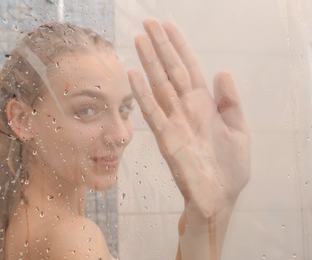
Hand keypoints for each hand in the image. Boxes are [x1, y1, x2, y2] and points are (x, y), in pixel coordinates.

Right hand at [128, 18, 249, 222]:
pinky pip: (153, 112)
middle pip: (171, 71)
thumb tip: (222, 73)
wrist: (220, 198)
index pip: (189, 69)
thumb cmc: (229, 168)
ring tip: (139, 40)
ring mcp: (175, 122)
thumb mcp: (239, 131)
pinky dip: (143, 94)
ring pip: (159, 86)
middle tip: (148, 24)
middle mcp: (186, 109)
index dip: (180, 48)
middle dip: (161, 47)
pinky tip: (134, 74)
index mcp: (204, 105)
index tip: (168, 27)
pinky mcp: (167, 139)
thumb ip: (230, 103)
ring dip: (149, 63)